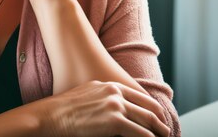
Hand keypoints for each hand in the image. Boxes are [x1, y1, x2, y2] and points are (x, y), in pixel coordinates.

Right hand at [39, 80, 170, 136]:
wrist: (51, 115)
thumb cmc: (62, 110)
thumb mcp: (85, 97)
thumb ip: (102, 99)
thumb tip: (112, 111)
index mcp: (108, 85)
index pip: (139, 96)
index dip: (152, 108)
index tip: (157, 118)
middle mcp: (114, 92)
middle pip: (147, 107)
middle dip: (159, 121)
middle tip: (165, 131)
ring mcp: (115, 105)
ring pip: (148, 120)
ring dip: (158, 132)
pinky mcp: (115, 121)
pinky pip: (141, 133)